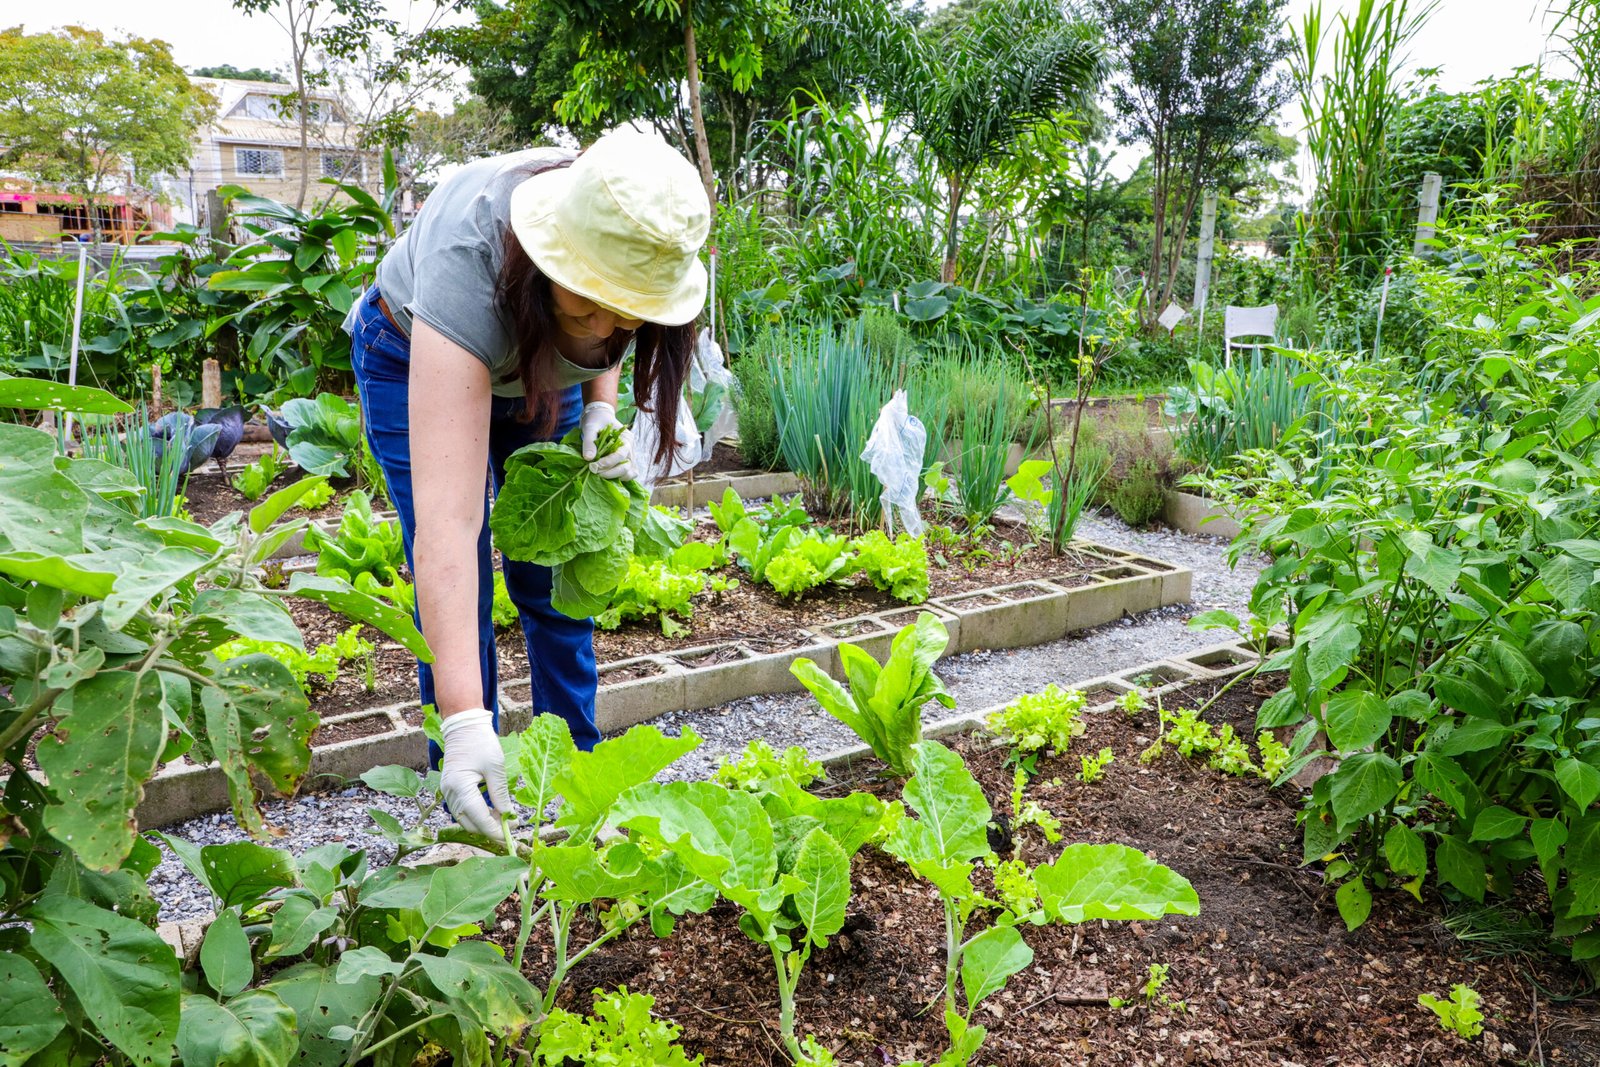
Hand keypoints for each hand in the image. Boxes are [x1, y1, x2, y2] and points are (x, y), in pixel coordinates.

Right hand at [438, 708, 512, 837]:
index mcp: (460, 787)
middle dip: (490, 829)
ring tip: (504, 820)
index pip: (479, 818)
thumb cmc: (481, 742)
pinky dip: (477, 814)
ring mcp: (447, 792)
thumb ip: (500, 794)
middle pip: (469, 823)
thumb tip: (508, 816)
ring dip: (484, 822)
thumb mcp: (495, 768)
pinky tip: (493, 811)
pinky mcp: (450, 789)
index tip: (510, 836)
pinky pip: (463, 809)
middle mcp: (450, 793)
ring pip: (465, 819)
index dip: (495, 830)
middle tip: (510, 828)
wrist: (464, 725)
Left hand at [579, 401, 633, 479]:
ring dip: (616, 477)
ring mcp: (630, 456)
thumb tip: (588, 458)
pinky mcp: (627, 462)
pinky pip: (629, 474)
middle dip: (610, 472)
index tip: (593, 466)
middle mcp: (631, 448)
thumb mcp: (590, 427)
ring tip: (600, 474)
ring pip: (630, 473)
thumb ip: (589, 442)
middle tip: (594, 472)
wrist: (600, 417)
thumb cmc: (596, 421)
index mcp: (626, 438)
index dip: (608, 463)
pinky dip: (620, 478)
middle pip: (627, 467)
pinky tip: (607, 475)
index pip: (621, 455)